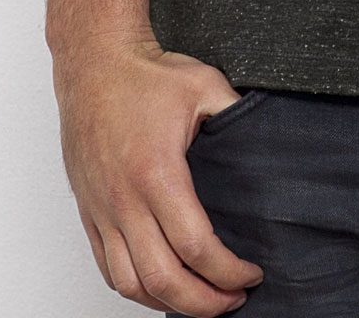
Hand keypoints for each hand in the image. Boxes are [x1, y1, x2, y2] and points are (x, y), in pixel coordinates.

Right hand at [52, 34, 264, 313]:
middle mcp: (125, 199)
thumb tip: (269, 143)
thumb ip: (237, 117)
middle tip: (233, 300)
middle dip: (204, 302)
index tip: (251, 274)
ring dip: (168, 303)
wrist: (95, 63)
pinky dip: (135, 289)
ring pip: (131, 283)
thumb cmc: (145, 74)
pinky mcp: (89, 212)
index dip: (228, 272)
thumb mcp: (205, 85)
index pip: (196, 246)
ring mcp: (102, 209)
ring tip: (200, 301)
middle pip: (164, 279)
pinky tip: (160, 288)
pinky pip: (108, 269)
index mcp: (158, 172)